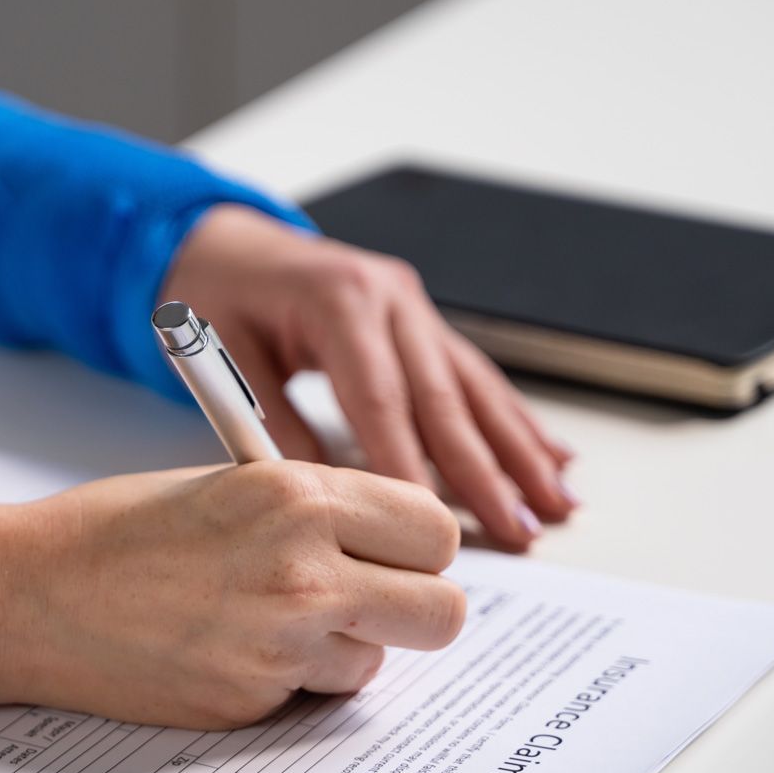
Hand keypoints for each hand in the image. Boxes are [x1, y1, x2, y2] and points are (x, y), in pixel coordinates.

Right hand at [0, 463, 464, 727]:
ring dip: (342, 648)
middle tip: (365, 598)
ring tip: (270, 620)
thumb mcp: (228, 484)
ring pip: (378, 662)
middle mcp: (303, 567)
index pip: (435, 529)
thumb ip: (314, 508)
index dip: (418, 545)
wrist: (27, 592)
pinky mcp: (251, 700)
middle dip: (412, 608)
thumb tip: (389, 542)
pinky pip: (312, 696)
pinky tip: (228, 648)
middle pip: (442, 611)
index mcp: (298, 494)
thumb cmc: (115, 529)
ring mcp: (279, 642)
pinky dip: (288, 681)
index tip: (393, 550)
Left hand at [163, 205, 576, 549]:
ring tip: (556, 504)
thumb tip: (319, 492)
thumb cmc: (217, 296)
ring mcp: (413, 307)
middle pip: (444, 397)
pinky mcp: (422, 321)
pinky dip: (513, 420)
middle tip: (519, 530)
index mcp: (339, 299)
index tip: (428, 525)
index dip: (407, 464)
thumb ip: (269, 420)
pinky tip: (551, 456)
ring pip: (475, 388)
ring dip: (518, 451)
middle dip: (486, 471)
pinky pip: (474, 376)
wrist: (224, 242)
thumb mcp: (222, 353)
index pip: (381, 397)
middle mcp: (390, 298)